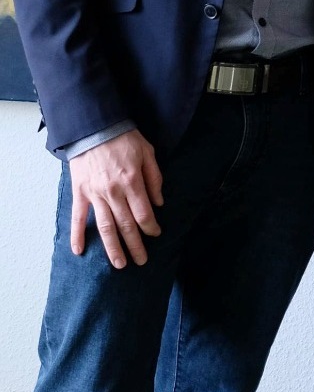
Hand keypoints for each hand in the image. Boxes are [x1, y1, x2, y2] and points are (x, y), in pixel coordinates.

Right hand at [69, 129, 163, 267]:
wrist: (94, 127)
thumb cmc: (124, 138)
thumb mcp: (148, 152)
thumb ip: (154, 178)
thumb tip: (159, 203)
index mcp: (131, 182)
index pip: (143, 213)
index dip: (151, 227)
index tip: (156, 234)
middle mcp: (113, 192)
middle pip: (125, 225)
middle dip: (135, 245)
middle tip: (141, 261)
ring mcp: (94, 194)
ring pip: (104, 227)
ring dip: (112, 247)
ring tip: (119, 264)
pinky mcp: (80, 193)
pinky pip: (77, 217)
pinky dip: (77, 235)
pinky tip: (79, 251)